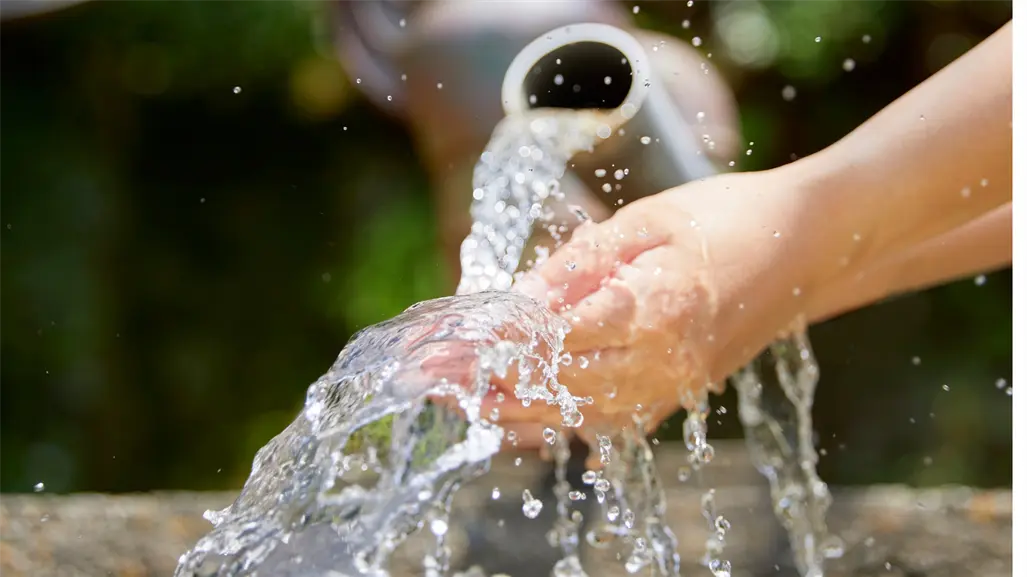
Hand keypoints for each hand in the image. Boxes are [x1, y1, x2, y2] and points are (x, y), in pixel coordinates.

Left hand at [485, 170, 815, 444]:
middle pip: (563, 384)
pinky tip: (528, 427)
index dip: (503, 341)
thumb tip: (522, 296)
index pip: (560, 335)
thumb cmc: (731, 219)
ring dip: (519, 412)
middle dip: (495, 381)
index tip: (455, 341)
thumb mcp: (651, 219)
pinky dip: (566, 426)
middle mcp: (667, 360)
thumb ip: (584, 260)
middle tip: (438, 377)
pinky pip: (615, 423)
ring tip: (464, 404)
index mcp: (658, 306)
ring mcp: (676, 384)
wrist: (809, 247)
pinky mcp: (681, 392)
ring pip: (582, 414)